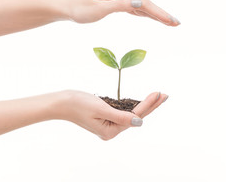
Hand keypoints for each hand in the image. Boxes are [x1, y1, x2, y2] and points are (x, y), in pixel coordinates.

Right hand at [52, 90, 167, 139]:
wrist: (61, 102)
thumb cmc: (78, 104)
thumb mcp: (101, 109)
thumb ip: (121, 116)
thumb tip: (139, 121)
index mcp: (110, 131)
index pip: (134, 116)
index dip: (148, 104)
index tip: (158, 93)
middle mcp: (111, 130)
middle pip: (136, 116)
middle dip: (151, 105)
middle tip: (164, 95)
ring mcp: (108, 125)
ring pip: (131, 114)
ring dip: (144, 104)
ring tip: (157, 97)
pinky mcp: (106, 118)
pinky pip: (124, 112)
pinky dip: (133, 105)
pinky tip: (141, 101)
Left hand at [60, 0, 180, 25]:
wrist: (68, 7)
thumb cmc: (81, 9)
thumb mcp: (100, 9)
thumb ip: (121, 6)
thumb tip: (141, 3)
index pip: (145, 4)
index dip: (160, 14)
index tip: (172, 22)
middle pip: (147, 4)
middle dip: (162, 14)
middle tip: (177, 24)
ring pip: (143, 6)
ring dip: (156, 14)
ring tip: (169, 23)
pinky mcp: (118, 2)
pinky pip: (136, 8)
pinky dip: (146, 13)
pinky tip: (152, 17)